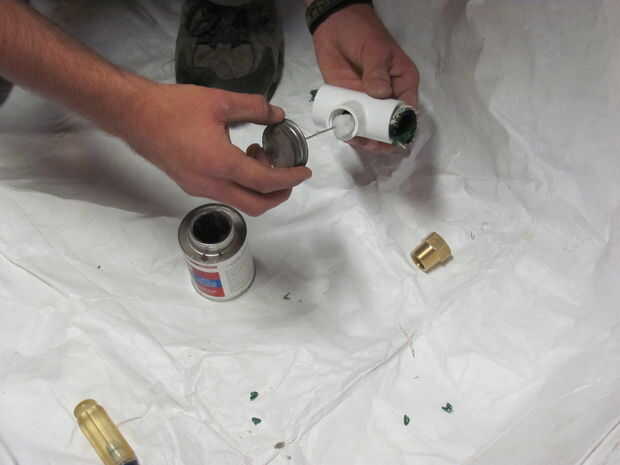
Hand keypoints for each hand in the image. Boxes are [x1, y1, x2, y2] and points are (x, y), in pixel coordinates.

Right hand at [122, 83, 311, 215]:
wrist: (134, 116)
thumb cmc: (173, 107)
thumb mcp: (219, 101)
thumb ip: (254, 108)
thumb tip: (277, 114)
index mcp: (220, 164)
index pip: (265, 182)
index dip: (289, 179)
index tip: (304, 172)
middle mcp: (211, 185)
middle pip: (256, 205)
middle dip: (279, 195)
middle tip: (289, 174)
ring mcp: (198, 189)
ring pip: (240, 201)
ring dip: (258, 188)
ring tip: (260, 155)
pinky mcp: (190, 185)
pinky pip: (225, 194)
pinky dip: (241, 184)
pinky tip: (239, 157)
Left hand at [312, 4, 418, 151]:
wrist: (334, 25)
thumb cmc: (362, 33)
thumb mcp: (375, 50)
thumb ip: (377, 72)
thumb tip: (380, 94)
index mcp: (402, 83)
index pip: (407, 112)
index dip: (401, 128)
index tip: (390, 139)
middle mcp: (387, 97)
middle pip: (388, 126)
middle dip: (381, 139)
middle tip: (369, 144)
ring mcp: (367, 101)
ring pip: (370, 128)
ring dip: (364, 138)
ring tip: (355, 139)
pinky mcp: (349, 102)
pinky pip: (351, 121)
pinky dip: (348, 130)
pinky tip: (344, 132)